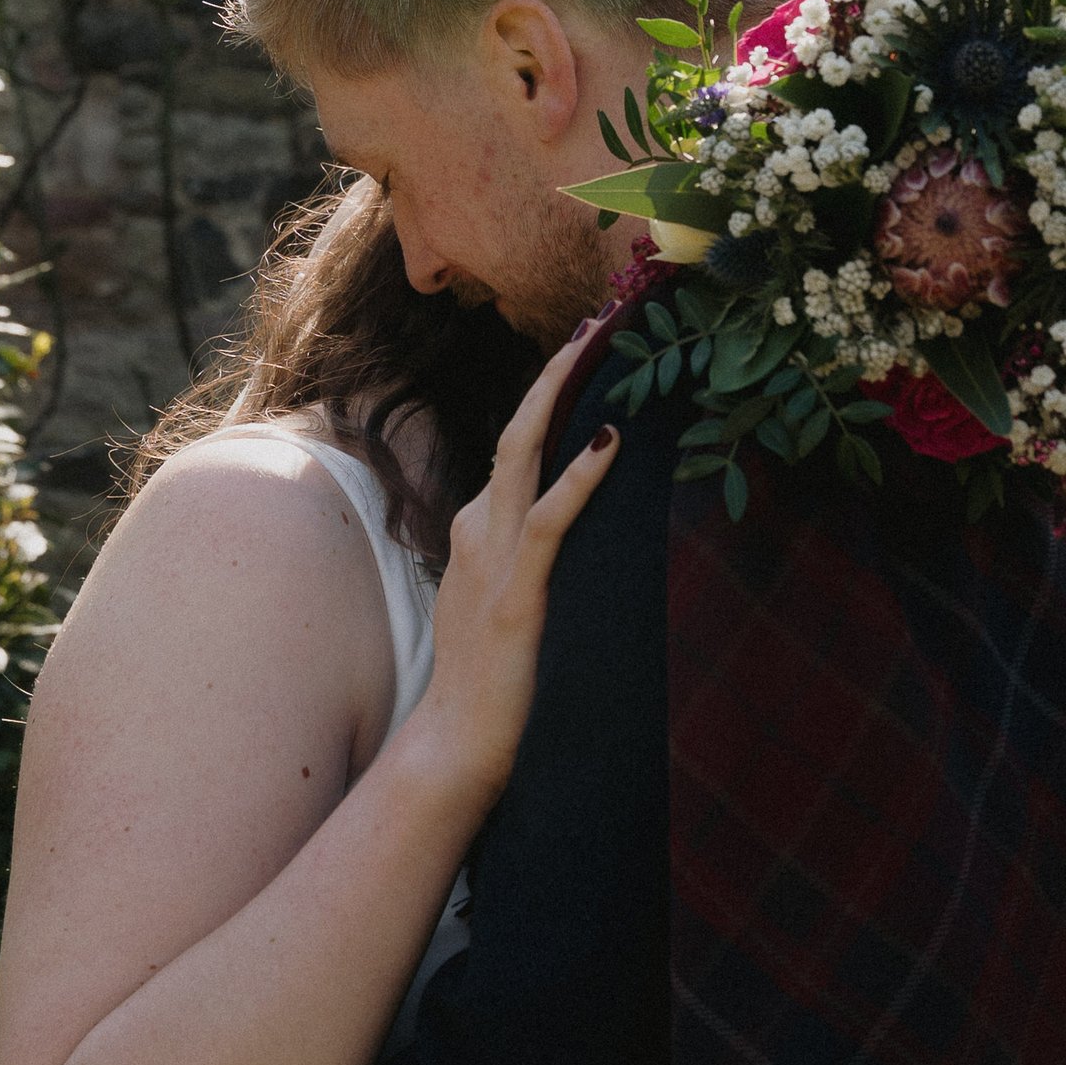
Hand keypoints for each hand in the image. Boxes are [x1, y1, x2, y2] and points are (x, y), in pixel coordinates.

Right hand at [410, 339, 620, 803]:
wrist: (456, 743)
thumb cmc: (488, 681)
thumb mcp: (503, 602)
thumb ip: (523, 561)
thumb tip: (562, 532)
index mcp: (476, 530)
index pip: (515, 445)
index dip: (548, 395)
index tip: (583, 350)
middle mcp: (477, 530)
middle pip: (516, 430)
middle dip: (554, 371)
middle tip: (595, 322)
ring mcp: (492, 557)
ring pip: (523, 454)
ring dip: (561, 395)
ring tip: (598, 347)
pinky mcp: (516, 592)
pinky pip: (547, 520)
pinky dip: (579, 477)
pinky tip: (609, 442)